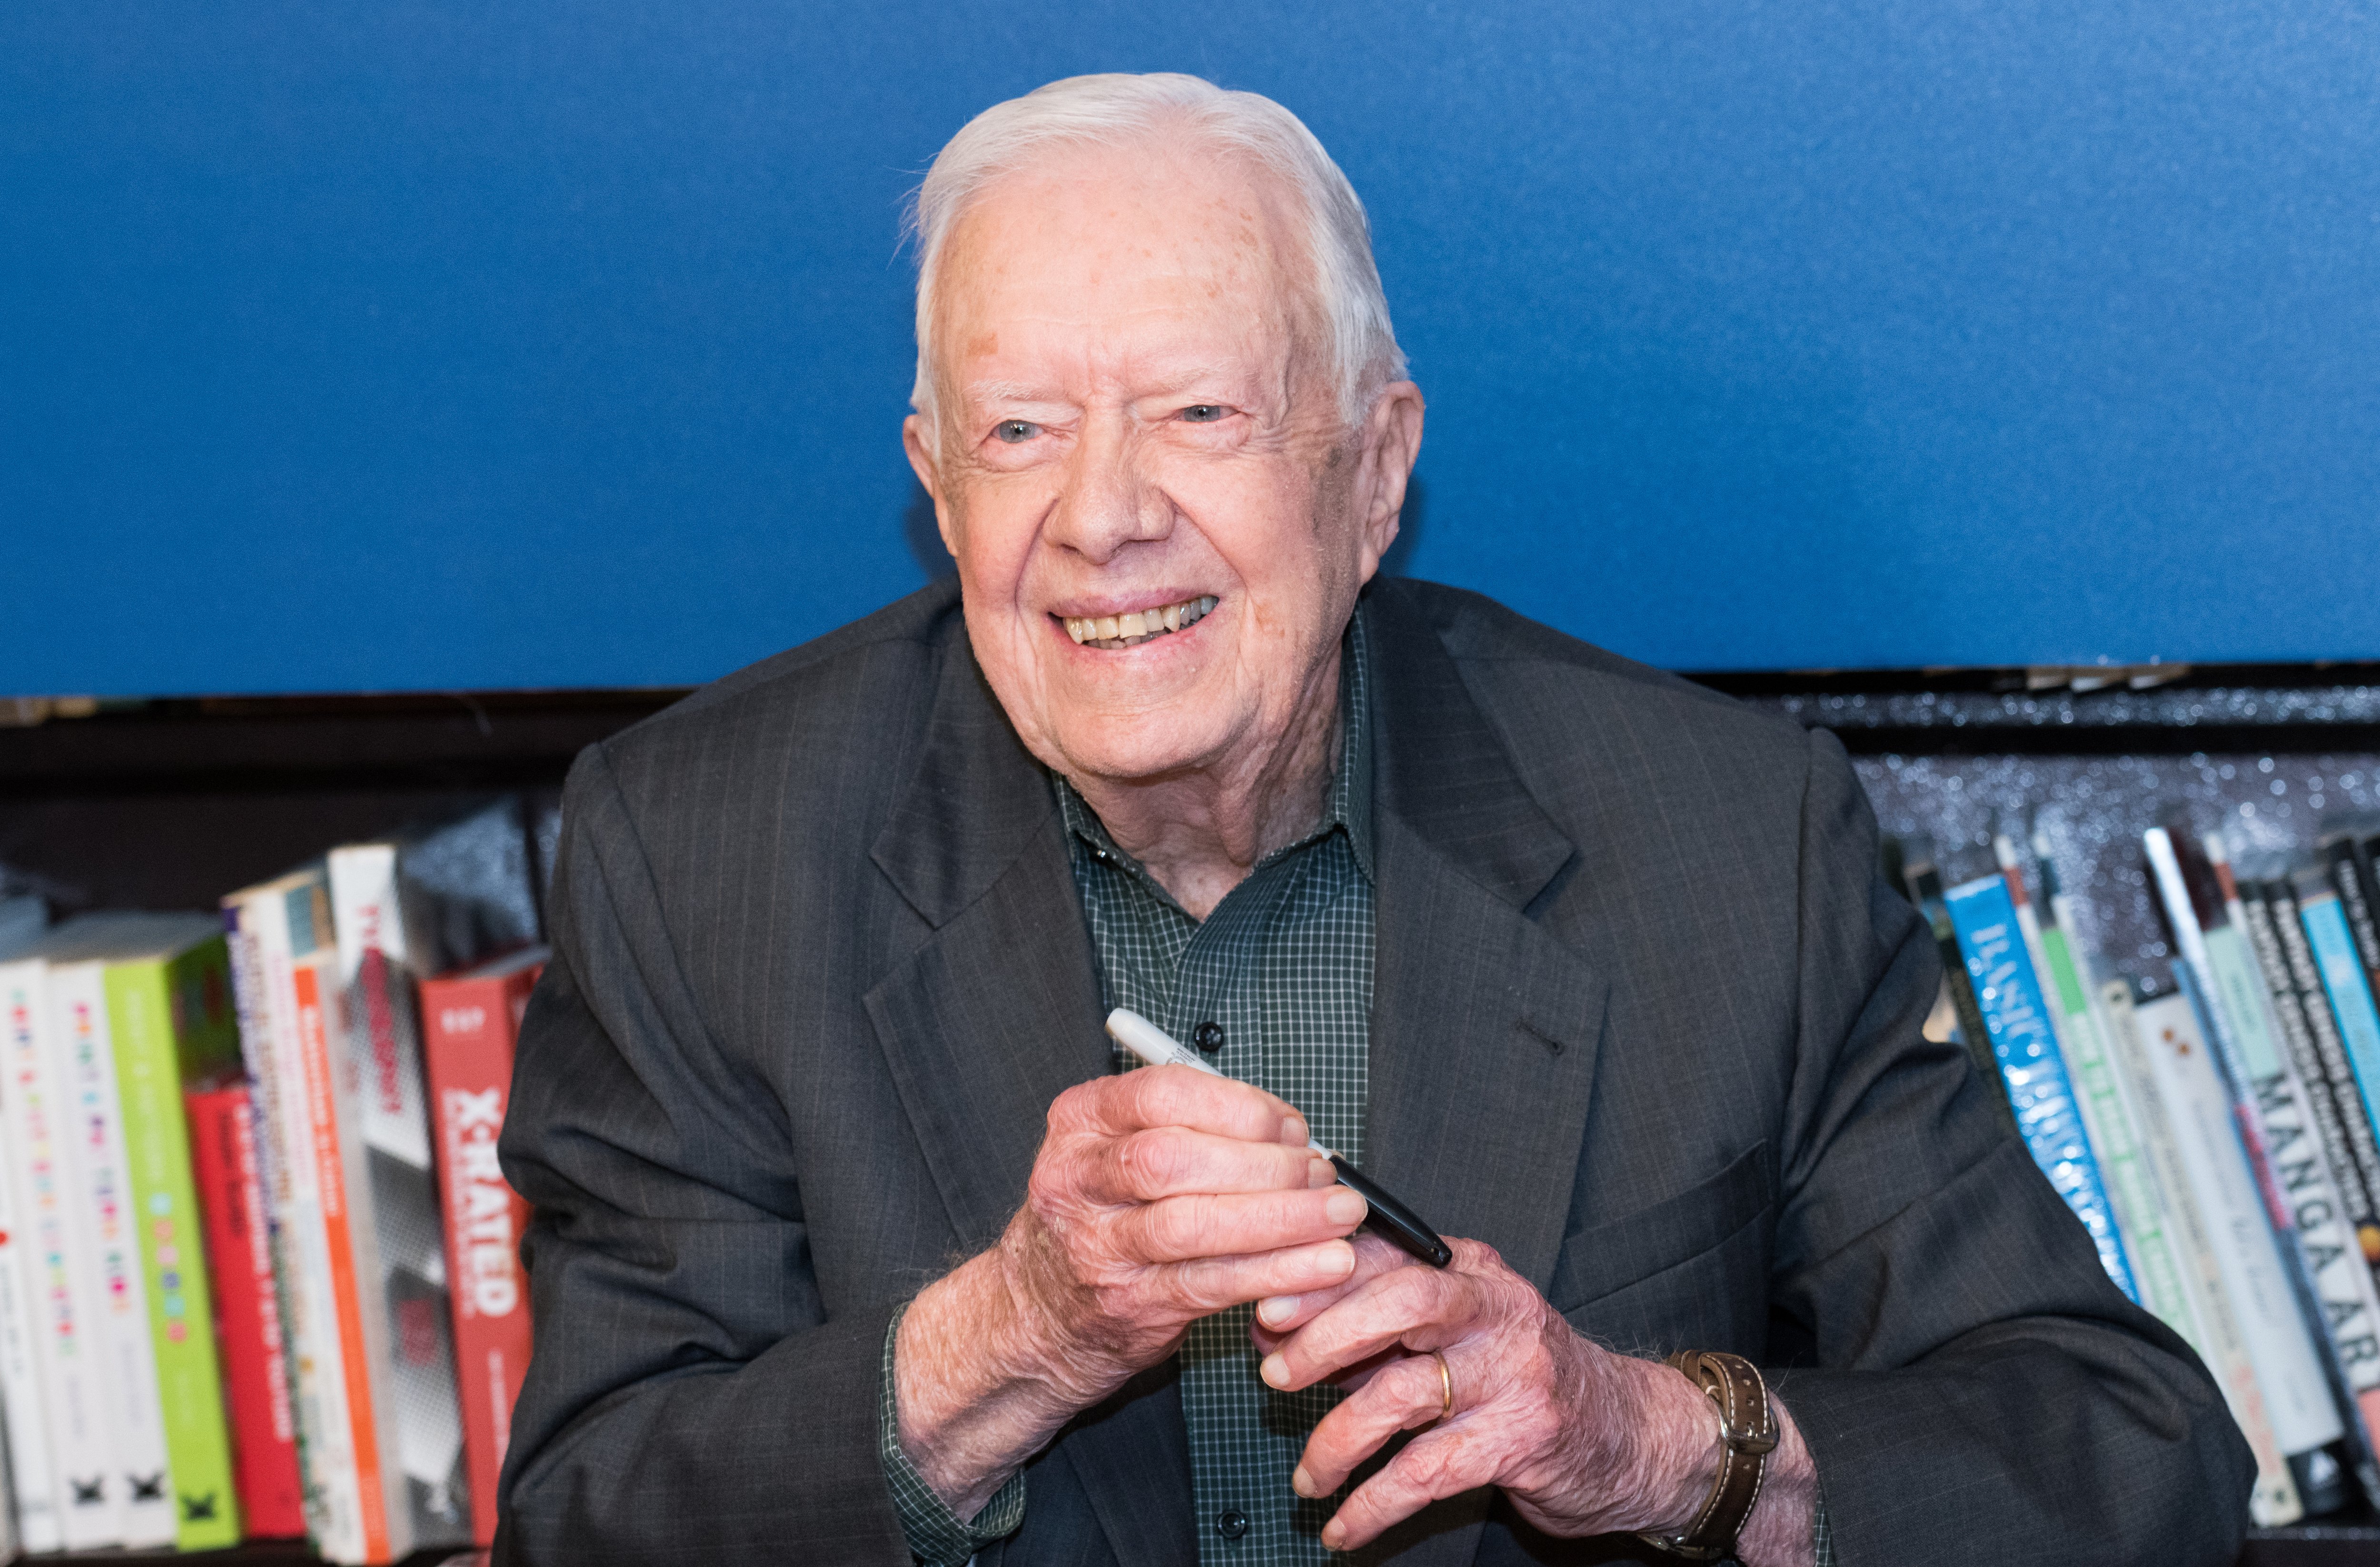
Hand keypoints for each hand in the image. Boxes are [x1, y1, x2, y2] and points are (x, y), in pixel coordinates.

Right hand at [896, 1066, 1369, 1512]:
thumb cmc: (1101, 1220)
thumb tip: (1294, 1132)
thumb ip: (1193, 1131)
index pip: (1161, 1093)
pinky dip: (1275, 1272)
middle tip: (1324, 1174)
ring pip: (1193, 1224)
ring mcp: (1096, 1245)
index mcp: (1080, 1122)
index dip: (1239, 1106)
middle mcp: (1076, 1179)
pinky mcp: (1127, 1304)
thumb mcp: (1118, 1154)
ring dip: (1282, 1220)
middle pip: (1174, 1158)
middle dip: (1264, 1164)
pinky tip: (1322, 1266)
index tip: (1291, 1126)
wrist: (1036, 1314)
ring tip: (1341, 1217)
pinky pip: (1210, 1284)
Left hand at [1251, 1236, 1814, 1562]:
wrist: (1631, 1434)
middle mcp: (1496, 1308)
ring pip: (1405, 1393)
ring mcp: (1514, 1372)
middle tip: (1276, 1374)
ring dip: (1338, 1440)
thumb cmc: (1519, 1378)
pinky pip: (1428, 1472)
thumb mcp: (1454, 1331)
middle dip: (1327, 1334)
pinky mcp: (1523, 1438)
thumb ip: (1372, 1322)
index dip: (1317, 1277)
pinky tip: (1344, 1527)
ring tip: (1308, 1475)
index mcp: (1470, 1270)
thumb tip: (1271, 1325)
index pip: (1385, 1252)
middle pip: (1402, 1300)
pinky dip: (1374, 1505)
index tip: (1262, 1306)